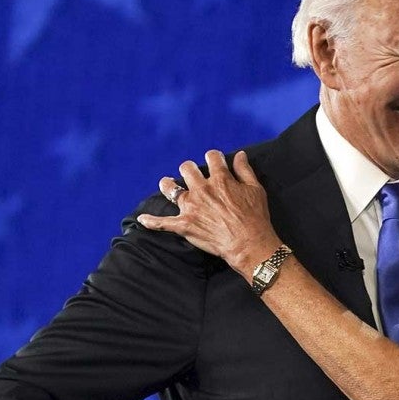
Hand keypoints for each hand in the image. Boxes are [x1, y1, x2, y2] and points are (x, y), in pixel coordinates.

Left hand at [137, 150, 279, 276]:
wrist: (248, 244)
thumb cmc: (255, 217)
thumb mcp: (256, 189)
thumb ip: (245, 170)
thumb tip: (239, 155)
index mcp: (220, 179)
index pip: (212, 157)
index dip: (214, 157)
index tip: (215, 160)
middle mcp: (202, 189)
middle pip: (187, 169)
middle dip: (189, 169)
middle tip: (192, 173)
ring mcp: (191, 207)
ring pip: (171, 189)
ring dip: (168, 184)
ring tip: (167, 183)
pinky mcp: (184, 225)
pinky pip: (163, 223)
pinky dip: (151, 221)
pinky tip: (143, 219)